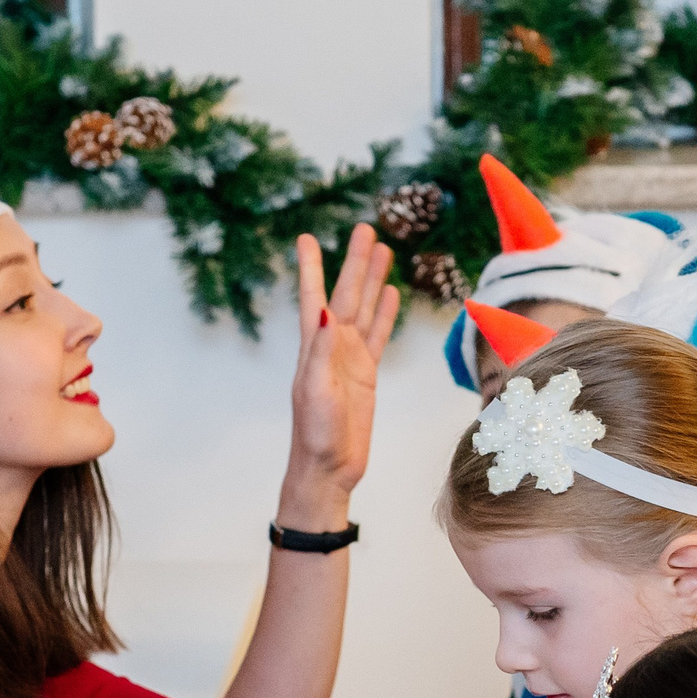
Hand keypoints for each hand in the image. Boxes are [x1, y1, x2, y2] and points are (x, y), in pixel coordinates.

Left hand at [279, 224, 399, 527]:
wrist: (329, 469)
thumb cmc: (316, 435)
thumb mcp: (316, 391)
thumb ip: (321, 351)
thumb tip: (326, 311)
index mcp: (314, 347)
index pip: (313, 298)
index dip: (311, 268)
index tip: (306, 237)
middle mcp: (331, 347)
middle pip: (346, 294)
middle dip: (353, 262)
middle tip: (364, 228)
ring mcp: (349, 359)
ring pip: (364, 310)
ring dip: (372, 280)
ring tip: (382, 250)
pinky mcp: (365, 375)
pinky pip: (377, 336)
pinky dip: (384, 314)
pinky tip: (390, 294)